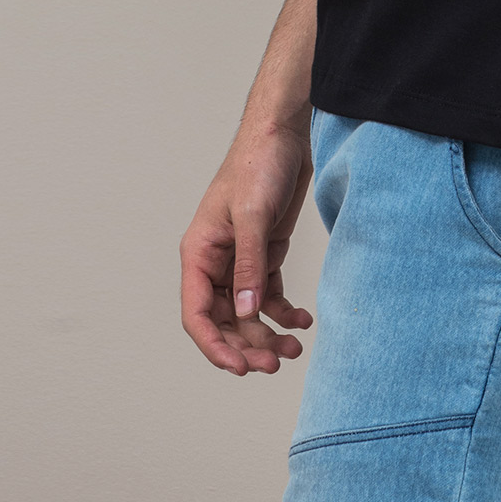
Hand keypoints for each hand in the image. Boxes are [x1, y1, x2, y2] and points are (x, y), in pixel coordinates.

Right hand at [180, 121, 314, 375]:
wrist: (286, 132)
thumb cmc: (259, 163)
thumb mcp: (253, 214)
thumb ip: (250, 265)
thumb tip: (245, 313)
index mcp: (199, 252)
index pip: (197, 314)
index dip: (215, 347)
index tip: (240, 368)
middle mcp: (216, 261)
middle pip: (224, 321)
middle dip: (248, 346)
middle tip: (276, 364)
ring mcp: (241, 259)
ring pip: (248, 313)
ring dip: (268, 335)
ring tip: (294, 349)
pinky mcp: (265, 253)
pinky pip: (269, 296)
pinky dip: (285, 312)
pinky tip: (303, 320)